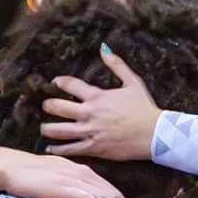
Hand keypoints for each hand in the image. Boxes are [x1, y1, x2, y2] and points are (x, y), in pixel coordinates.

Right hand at [0, 150, 149, 197]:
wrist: (10, 167)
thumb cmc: (29, 174)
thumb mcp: (56, 177)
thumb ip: (70, 185)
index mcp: (82, 172)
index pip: (109, 189)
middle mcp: (83, 175)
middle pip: (113, 194)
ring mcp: (74, 181)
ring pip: (106, 197)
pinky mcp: (63, 188)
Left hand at [42, 46, 161, 159]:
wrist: (154, 133)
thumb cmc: (144, 107)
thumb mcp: (133, 82)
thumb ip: (117, 65)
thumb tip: (104, 48)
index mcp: (97, 97)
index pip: (71, 85)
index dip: (60, 82)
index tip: (55, 82)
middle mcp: (90, 113)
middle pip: (59, 108)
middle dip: (49, 105)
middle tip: (45, 105)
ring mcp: (90, 132)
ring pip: (60, 131)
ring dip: (48, 129)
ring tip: (43, 129)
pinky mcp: (95, 148)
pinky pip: (71, 149)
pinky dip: (59, 149)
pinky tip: (51, 149)